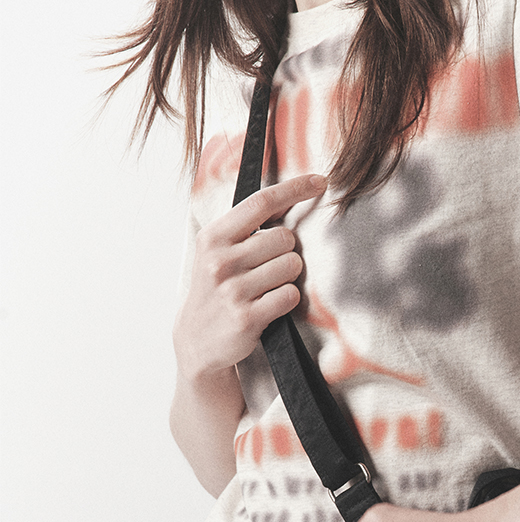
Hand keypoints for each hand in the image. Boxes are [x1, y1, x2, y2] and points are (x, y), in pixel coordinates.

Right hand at [173, 174, 326, 381]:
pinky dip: (287, 300)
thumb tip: (285, 198)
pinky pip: (290, 296)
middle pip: (285, 238)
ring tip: (266, 288)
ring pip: (292, 267)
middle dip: (287, 252)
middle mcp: (220, 261)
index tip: (320, 181)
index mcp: (213, 238)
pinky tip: (269, 306)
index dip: (295, 189)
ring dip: (288, 277)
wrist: (197, 341)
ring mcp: (233, 290)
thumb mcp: (216, 252)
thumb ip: (244, 228)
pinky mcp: (247, 317)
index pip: (260, 202)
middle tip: (268, 268)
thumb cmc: (215, 290)